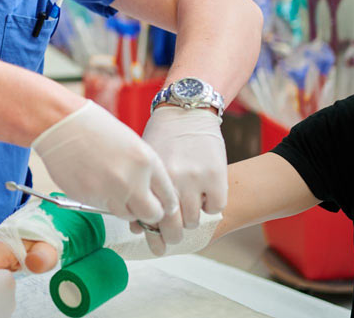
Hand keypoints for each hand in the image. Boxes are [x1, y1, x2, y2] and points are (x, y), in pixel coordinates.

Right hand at [32, 101, 177, 224]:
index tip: (160, 204)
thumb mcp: (131, 144)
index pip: (169, 198)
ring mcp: (109, 192)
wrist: (61, 122)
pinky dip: (101, 200)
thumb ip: (144, 170)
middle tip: (139, 205)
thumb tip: (151, 194)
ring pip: (127, 215)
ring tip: (111, 186)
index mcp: (147, 162)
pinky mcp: (89, 199)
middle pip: (152, 215)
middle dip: (148, 213)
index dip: (165, 204)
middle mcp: (131, 180)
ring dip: (123, 206)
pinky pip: (102, 209)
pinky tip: (94, 181)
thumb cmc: (94, 127)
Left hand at [141, 106, 226, 247]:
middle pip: (173, 225)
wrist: (187, 111)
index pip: (151, 218)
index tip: (155, 243)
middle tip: (173, 238)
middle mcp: (172, 179)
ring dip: (192, 218)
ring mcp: (196, 179)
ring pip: (195, 219)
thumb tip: (137, 228)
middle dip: (172, 236)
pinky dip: (211, 206)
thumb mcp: (147, 162)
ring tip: (189, 208)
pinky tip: (205, 194)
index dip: (153, 234)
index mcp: (152, 177)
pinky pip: (216, 208)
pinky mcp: (217, 176)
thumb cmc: (162, 138)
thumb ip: (143, 193)